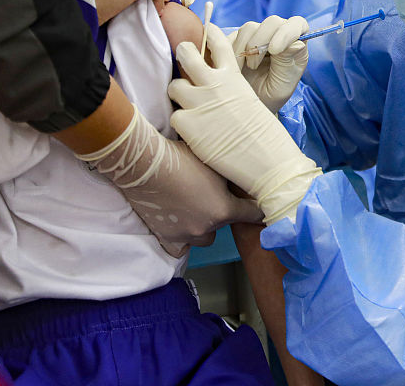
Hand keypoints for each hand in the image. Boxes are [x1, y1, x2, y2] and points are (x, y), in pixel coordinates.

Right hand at [76, 107, 260, 255]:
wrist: (144, 165)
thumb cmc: (181, 157)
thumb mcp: (215, 163)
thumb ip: (231, 179)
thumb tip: (244, 180)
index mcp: (224, 210)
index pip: (252, 214)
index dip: (257, 207)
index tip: (259, 204)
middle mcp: (206, 228)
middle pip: (224, 225)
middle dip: (222, 212)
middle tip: (212, 195)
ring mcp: (185, 236)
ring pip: (204, 237)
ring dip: (204, 226)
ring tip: (195, 208)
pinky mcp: (166, 238)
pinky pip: (181, 246)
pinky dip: (182, 238)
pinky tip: (180, 224)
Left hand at [169, 26, 321, 225]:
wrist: (267, 160)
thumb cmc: (264, 136)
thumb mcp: (250, 101)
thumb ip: (230, 89)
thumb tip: (213, 87)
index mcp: (234, 77)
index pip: (219, 44)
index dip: (211, 33)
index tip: (206, 29)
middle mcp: (214, 84)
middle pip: (187, 55)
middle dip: (183, 53)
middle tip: (182, 57)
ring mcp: (199, 102)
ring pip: (173, 86)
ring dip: (178, 94)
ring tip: (186, 104)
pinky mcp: (187, 124)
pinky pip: (174, 117)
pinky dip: (181, 123)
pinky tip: (192, 131)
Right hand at [228, 15, 308, 112]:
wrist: (248, 103)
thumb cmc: (271, 96)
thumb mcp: (282, 85)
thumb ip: (288, 63)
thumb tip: (297, 43)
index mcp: (296, 44)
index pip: (298, 24)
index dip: (287, 32)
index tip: (274, 50)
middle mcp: (278, 34)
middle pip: (272, 22)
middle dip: (261, 42)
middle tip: (254, 67)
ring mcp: (258, 34)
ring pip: (250, 28)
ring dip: (245, 49)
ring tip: (246, 70)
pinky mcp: (239, 38)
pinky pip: (233, 36)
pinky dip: (232, 51)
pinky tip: (234, 67)